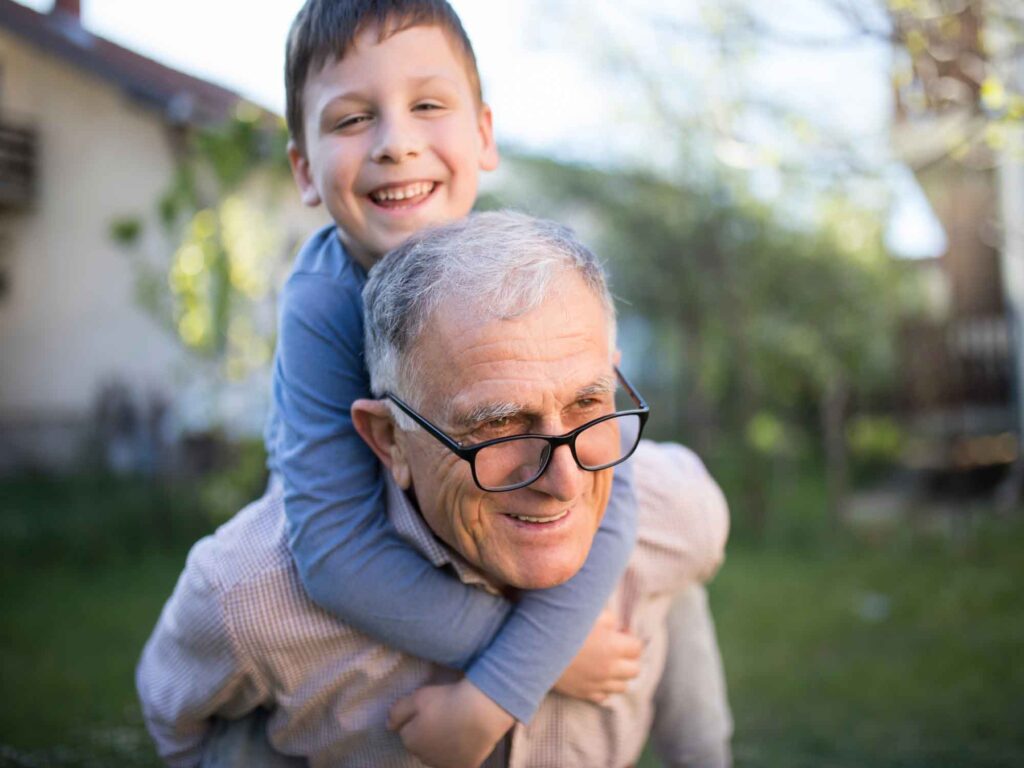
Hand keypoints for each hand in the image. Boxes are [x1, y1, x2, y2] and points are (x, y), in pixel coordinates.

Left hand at [387, 678, 513, 767]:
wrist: (480, 712)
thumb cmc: (446, 701)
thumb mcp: (417, 698)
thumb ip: (397, 712)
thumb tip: (388, 725)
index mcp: (411, 741)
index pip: (406, 732)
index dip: (416, 719)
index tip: (429, 709)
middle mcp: (424, 758)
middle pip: (422, 745)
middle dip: (427, 734)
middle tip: (442, 715)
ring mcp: (445, 764)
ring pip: (438, 755)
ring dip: (441, 745)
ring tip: (455, 726)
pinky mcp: (464, 766)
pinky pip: (456, 760)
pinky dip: (458, 752)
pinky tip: (465, 738)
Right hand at [554, 609, 642, 703]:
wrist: (536, 650)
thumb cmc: (562, 627)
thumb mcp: (588, 613)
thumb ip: (608, 618)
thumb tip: (617, 626)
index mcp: (613, 647)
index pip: (637, 648)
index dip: (630, 639)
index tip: (619, 634)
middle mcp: (609, 668)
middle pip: (635, 670)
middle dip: (629, 659)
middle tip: (615, 649)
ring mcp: (597, 683)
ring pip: (623, 687)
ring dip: (618, 675)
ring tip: (605, 663)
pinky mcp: (584, 693)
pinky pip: (604, 696)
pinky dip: (603, 687)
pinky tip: (593, 675)